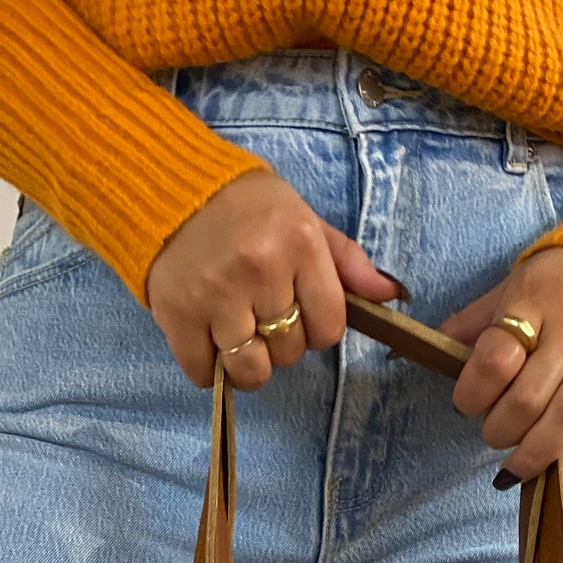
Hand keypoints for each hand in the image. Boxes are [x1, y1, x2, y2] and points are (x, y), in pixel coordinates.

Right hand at [147, 168, 404, 390]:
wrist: (172, 189)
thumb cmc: (246, 208)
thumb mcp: (303, 219)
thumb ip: (346, 261)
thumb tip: (391, 294)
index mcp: (299, 243)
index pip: (329, 327)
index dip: (318, 329)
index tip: (300, 313)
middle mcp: (260, 270)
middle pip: (290, 351)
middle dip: (282, 343)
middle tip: (262, 315)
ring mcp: (217, 295)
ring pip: (252, 370)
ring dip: (249, 365)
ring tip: (239, 337)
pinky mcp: (179, 315)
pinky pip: (204, 373)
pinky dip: (209, 369)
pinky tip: (209, 343)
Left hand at [441, 248, 562, 486]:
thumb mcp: (518, 284)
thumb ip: (476, 321)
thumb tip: (434, 353)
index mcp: (537, 297)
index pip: (496, 357)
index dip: (472, 392)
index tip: (467, 402)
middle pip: (528, 399)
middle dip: (500, 429)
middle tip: (495, 431)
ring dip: (532, 455)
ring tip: (514, 467)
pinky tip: (556, 480)